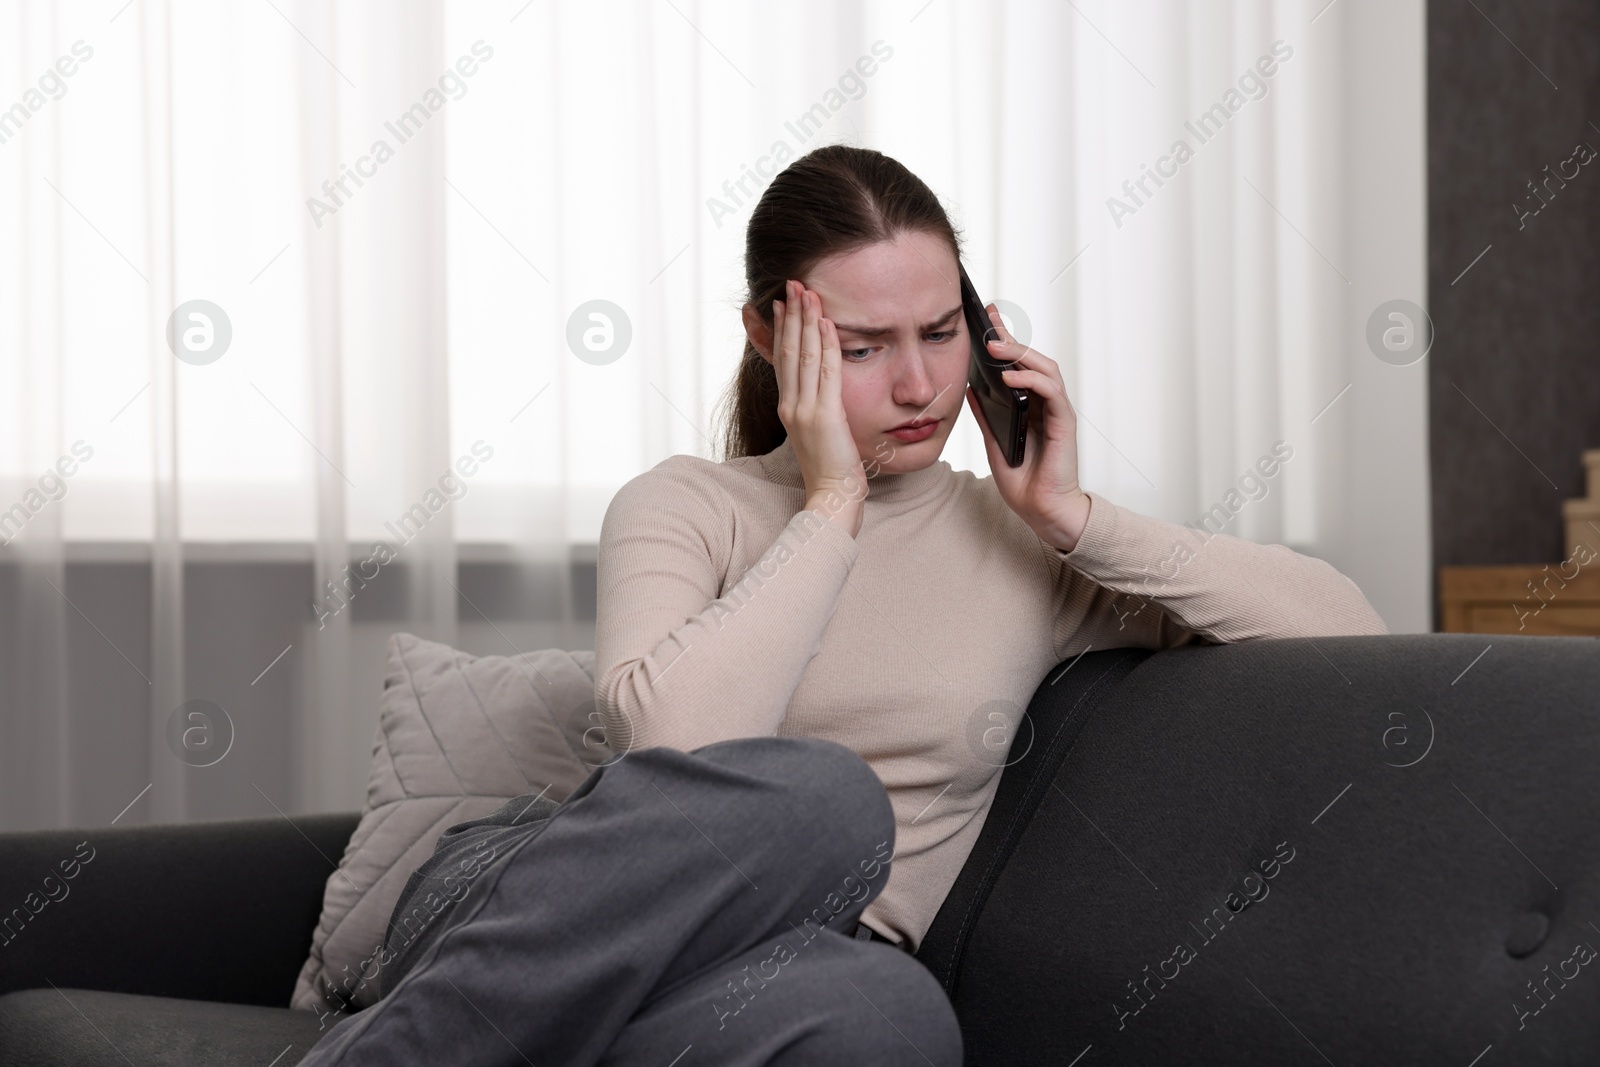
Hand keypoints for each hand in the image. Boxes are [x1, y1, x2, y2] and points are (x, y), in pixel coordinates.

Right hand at [771, 280, 867, 519]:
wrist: (831, 500)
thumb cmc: (831, 473)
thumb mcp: (819, 437)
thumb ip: (817, 414)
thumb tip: (822, 399)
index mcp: (789, 409)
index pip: (782, 360)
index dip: (782, 329)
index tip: (782, 304)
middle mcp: (791, 406)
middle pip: (788, 350)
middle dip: (792, 314)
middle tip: (792, 284)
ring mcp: (805, 410)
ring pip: (803, 355)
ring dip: (806, 320)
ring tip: (806, 292)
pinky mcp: (824, 416)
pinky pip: (825, 372)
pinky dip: (826, 344)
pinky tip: (827, 322)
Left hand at [963, 304, 1091, 550]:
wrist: (1042, 511)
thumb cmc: (1024, 481)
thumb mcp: (994, 443)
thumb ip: (986, 416)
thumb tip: (969, 388)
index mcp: (1031, 406)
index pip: (1019, 365)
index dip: (1006, 340)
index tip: (988, 318)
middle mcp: (1046, 404)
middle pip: (1033, 360)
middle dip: (1011, 338)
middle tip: (990, 322)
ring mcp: (1057, 412)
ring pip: (1045, 369)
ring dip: (1020, 355)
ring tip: (995, 347)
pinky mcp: (1064, 423)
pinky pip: (1052, 392)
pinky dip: (1032, 380)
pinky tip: (1011, 376)